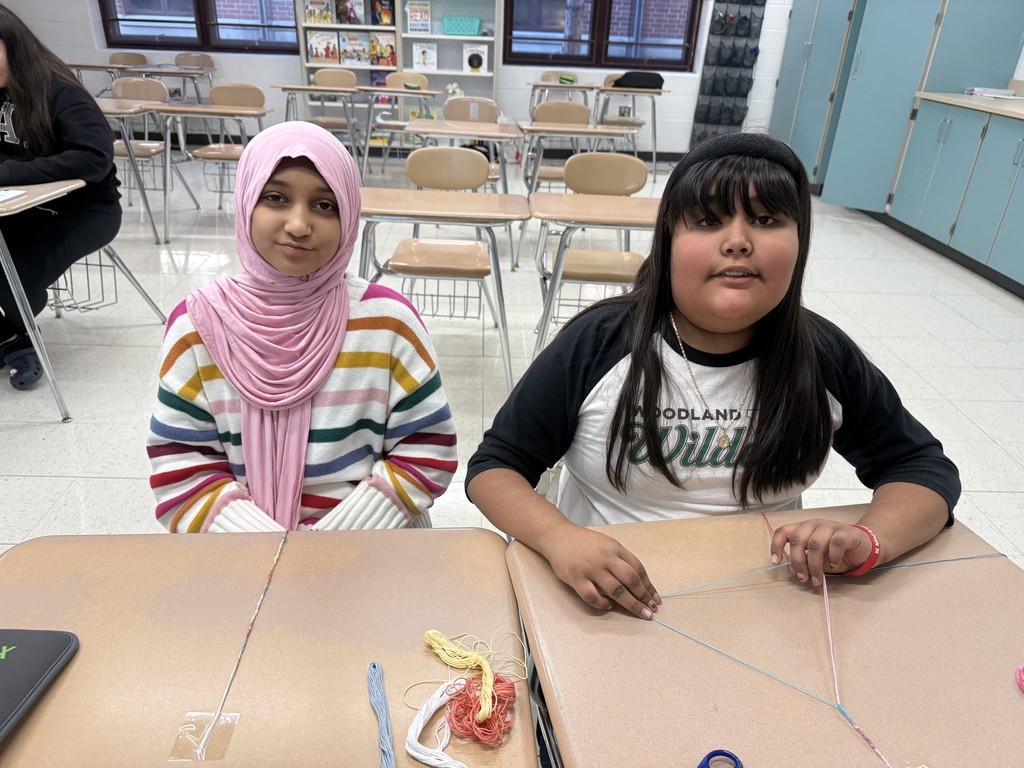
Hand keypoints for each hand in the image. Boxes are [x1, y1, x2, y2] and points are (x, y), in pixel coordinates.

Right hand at [542, 525, 660, 618]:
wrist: (558, 536)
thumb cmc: (585, 542)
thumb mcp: (607, 544)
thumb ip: (620, 560)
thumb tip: (637, 584)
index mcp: (615, 548)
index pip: (637, 568)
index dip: (648, 585)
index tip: (655, 599)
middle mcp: (605, 558)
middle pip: (630, 580)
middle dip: (644, 597)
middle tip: (651, 610)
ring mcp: (590, 569)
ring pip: (615, 590)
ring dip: (631, 604)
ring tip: (641, 613)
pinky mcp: (576, 578)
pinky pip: (592, 596)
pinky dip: (603, 604)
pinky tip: (609, 606)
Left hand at [770, 519, 872, 586]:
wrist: (863, 547)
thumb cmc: (836, 553)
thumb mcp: (816, 559)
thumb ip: (803, 561)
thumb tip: (789, 568)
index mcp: (803, 529)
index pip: (783, 531)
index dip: (776, 545)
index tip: (777, 562)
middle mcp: (814, 525)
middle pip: (797, 540)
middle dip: (798, 562)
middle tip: (803, 578)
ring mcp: (830, 526)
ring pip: (815, 544)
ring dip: (814, 565)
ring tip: (817, 579)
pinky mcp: (846, 532)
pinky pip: (836, 543)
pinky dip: (833, 558)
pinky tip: (833, 567)